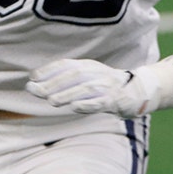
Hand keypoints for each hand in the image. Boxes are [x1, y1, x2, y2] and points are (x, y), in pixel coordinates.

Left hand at [26, 52, 172, 116]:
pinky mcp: (115, 100)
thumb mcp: (87, 77)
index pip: (66, 65)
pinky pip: (101, 102)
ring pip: (84, 89)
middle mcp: (96, 74)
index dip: (49, 71)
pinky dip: (88, 104)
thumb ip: (64, 78)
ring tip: (51, 101)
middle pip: (72, 76)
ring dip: (67, 94)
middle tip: (33, 91)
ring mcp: (106, 87)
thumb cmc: (107, 85)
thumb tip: (34, 79)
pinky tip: (76, 108)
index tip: (32, 77)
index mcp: (88, 66)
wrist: (140, 90)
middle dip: (52, 83)